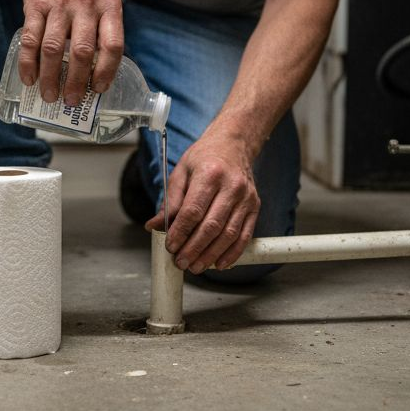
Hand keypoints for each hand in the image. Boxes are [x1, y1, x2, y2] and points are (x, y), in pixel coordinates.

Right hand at [18, 0, 123, 104]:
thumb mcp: (102, 6)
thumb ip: (103, 35)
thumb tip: (96, 81)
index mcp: (109, 7)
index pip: (113, 45)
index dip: (106, 71)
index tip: (98, 89)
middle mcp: (86, 3)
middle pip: (82, 51)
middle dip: (76, 82)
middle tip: (71, 101)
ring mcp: (59, 3)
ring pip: (53, 49)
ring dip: (50, 77)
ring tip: (50, 95)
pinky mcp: (35, 5)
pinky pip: (30, 40)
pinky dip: (28, 64)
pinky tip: (30, 79)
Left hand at [145, 134, 259, 273]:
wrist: (234, 144)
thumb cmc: (205, 157)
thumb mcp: (181, 172)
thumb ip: (169, 201)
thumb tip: (154, 226)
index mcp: (209, 174)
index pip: (193, 210)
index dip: (180, 232)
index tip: (170, 246)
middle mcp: (231, 186)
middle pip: (211, 226)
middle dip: (194, 248)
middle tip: (181, 262)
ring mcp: (246, 198)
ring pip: (229, 234)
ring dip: (211, 255)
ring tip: (196, 266)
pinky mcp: (255, 206)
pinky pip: (245, 235)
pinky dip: (232, 253)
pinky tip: (219, 263)